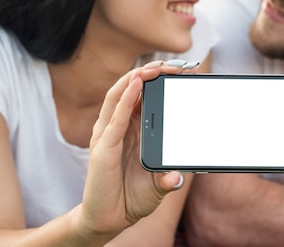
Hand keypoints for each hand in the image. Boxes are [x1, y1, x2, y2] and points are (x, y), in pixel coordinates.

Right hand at [74, 62, 187, 241]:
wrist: (109, 219)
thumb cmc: (132, 197)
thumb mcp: (159, 184)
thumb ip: (169, 176)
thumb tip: (180, 174)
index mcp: (131, 129)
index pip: (143, 96)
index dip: (158, 81)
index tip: (180, 72)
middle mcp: (117, 127)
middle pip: (131, 90)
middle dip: (150, 73)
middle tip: (172, 64)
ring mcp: (107, 135)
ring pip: (119, 96)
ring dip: (137, 78)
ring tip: (155, 67)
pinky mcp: (103, 147)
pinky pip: (115, 117)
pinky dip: (126, 98)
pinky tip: (138, 84)